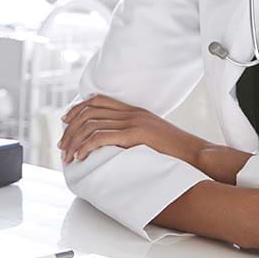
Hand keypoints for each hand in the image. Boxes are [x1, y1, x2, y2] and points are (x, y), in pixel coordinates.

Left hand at [58, 94, 203, 166]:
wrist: (197, 154)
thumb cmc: (176, 152)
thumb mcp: (152, 137)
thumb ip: (134, 134)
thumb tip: (115, 144)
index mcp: (135, 110)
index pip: (98, 100)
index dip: (77, 109)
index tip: (65, 122)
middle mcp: (132, 112)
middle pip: (90, 111)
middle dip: (70, 128)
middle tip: (62, 146)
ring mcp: (134, 121)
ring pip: (92, 124)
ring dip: (75, 141)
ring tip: (68, 156)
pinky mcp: (136, 135)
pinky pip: (102, 137)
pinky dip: (86, 146)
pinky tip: (80, 156)